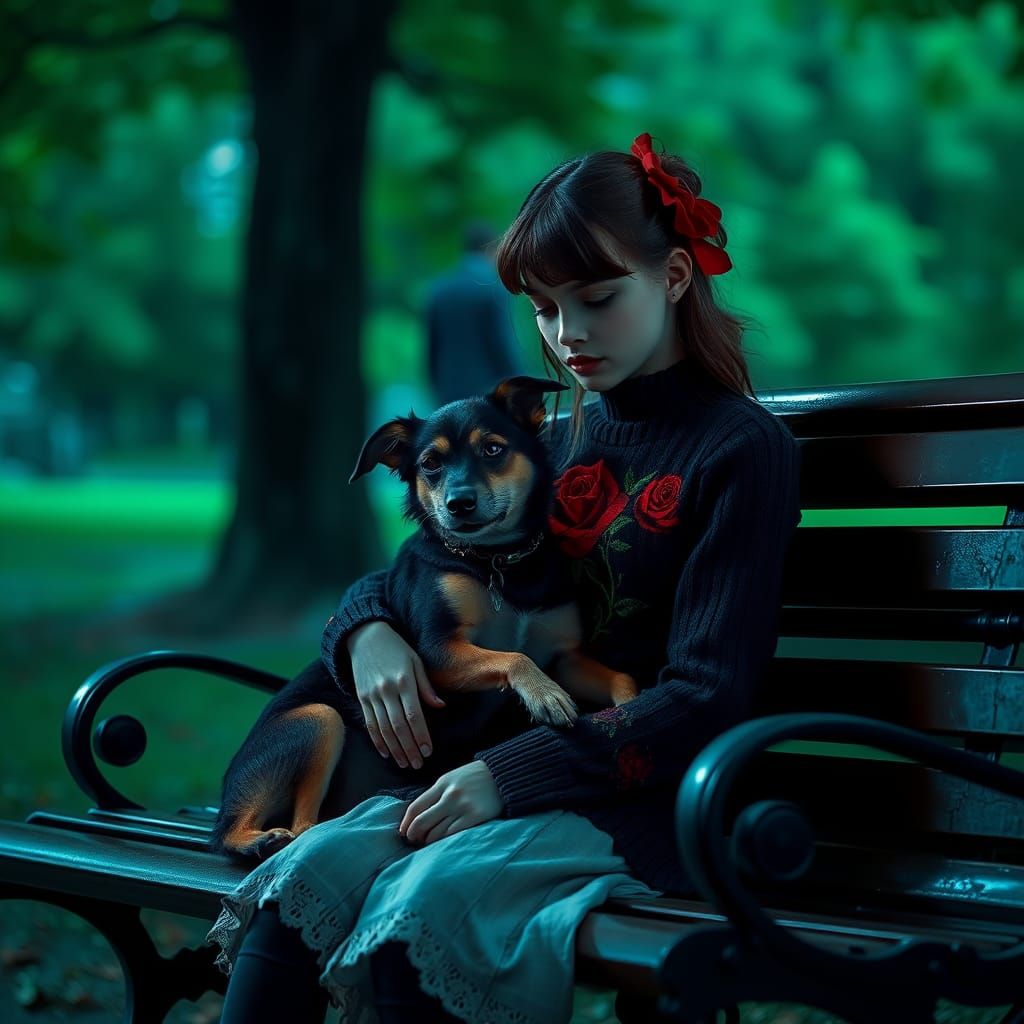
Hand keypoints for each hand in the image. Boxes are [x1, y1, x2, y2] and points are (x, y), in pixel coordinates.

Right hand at [346, 621, 445, 768]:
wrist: (365, 636)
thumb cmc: (396, 648)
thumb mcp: (416, 661)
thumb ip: (426, 686)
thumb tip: (440, 706)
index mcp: (404, 680)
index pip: (414, 715)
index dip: (421, 735)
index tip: (428, 751)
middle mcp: (386, 690)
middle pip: (398, 726)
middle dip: (409, 748)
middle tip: (418, 764)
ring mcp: (371, 695)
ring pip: (383, 729)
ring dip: (394, 750)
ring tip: (405, 763)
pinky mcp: (362, 698)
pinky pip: (370, 724)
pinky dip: (378, 741)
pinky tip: (386, 753)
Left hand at [400, 760, 503, 845]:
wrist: (504, 775)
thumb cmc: (476, 777)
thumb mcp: (453, 778)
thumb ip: (437, 793)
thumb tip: (419, 815)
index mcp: (442, 783)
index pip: (415, 807)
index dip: (406, 823)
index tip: (403, 832)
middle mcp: (449, 795)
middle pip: (422, 822)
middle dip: (413, 835)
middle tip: (413, 840)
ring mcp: (462, 807)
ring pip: (435, 832)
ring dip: (428, 841)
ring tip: (427, 843)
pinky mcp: (475, 817)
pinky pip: (452, 835)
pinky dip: (443, 841)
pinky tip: (442, 843)